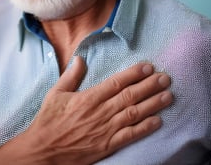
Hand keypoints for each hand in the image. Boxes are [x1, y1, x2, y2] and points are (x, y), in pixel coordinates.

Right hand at [0, 56, 172, 164]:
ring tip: (168, 95)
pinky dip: (145, 128)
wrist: (42, 151)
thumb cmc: (47, 122)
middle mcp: (100, 112)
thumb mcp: (55, 94)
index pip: (116, 82)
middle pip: (130, 96)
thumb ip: (70, 76)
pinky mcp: (107, 146)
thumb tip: (80, 59)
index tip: (148, 66)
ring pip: (134, 114)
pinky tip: (158, 121)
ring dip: (153, 104)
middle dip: (150, 86)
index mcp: (88, 98)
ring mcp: (105, 130)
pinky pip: (130, 136)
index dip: (134, 73)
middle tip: (166, 77)